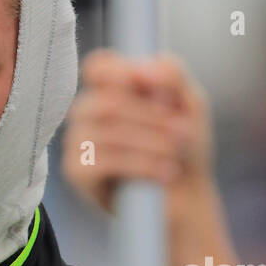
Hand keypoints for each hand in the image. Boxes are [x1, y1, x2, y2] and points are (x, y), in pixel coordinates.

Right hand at [61, 49, 214, 215]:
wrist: (184, 198)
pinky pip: (102, 161)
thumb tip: (144, 69)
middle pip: (108, 101)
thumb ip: (171, 75)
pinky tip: (164, 174)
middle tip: (184, 133)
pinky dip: (140, 165)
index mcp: (110, 90)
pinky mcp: (77, 173)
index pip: (98, 67)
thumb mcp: (188, 104)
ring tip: (176, 156)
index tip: (152, 85)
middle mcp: (87, 114)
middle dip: (151, 116)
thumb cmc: (183, 148)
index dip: (121, 71)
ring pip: (107, 131)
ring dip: (150, 142)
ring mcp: (77, 143)